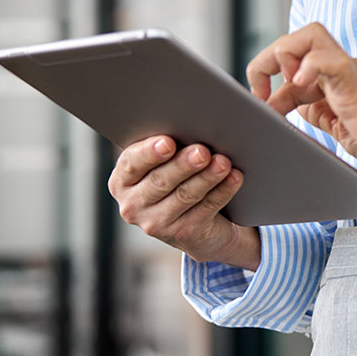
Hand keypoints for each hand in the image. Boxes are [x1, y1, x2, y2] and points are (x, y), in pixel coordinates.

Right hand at [107, 136, 259, 268]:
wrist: (192, 221)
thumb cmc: (176, 174)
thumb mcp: (163, 161)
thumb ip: (167, 143)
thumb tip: (191, 120)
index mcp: (123, 180)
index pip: (132, 164)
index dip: (150, 153)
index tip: (168, 142)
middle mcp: (133, 205)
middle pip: (160, 181)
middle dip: (183, 164)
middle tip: (202, 151)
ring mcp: (156, 224)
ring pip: (185, 196)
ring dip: (207, 177)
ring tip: (223, 162)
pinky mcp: (182, 235)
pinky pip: (205, 209)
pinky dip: (222, 192)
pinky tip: (234, 178)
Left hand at [247, 22, 356, 183]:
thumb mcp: (337, 125)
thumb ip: (315, 111)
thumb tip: (286, 105)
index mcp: (335, 77)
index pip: (291, 62)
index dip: (267, 81)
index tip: (260, 108)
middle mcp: (341, 67)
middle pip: (297, 37)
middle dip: (267, 60)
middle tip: (260, 95)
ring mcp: (349, 71)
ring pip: (309, 35)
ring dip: (283, 57)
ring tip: (280, 90)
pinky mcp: (355, 82)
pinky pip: (327, 57)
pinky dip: (307, 66)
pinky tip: (299, 86)